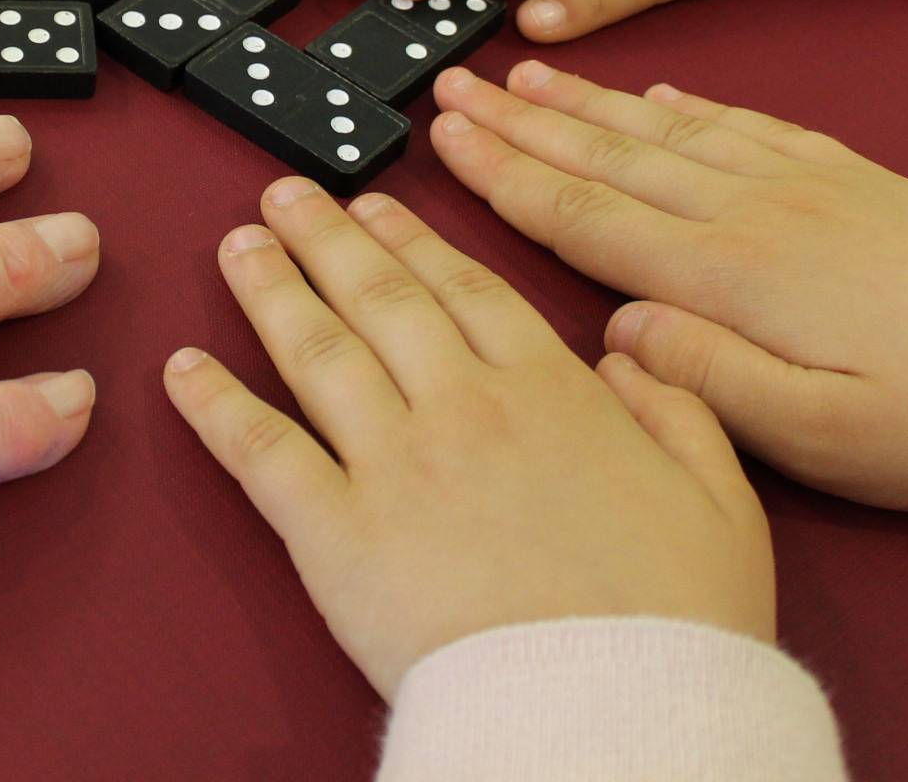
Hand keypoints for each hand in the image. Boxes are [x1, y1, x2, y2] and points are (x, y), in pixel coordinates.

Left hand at [164, 177, 773, 699]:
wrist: (614, 712)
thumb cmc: (676, 621)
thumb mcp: (724, 501)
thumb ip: (682, 410)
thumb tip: (630, 356)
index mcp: (554, 391)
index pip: (467, 290)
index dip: (412, 241)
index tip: (375, 205)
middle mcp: (463, 406)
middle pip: (380, 299)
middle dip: (327, 238)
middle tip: (285, 195)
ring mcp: (394, 464)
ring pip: (317, 352)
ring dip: (270, 290)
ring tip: (236, 245)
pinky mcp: (337, 535)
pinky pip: (263, 454)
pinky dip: (217, 406)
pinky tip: (183, 369)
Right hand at [430, 62, 907, 511]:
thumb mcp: (829, 437)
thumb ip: (709, 384)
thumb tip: (611, 334)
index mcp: (732, 275)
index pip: (586, 216)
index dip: (505, 177)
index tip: (437, 137)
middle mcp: (752, 210)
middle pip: (609, 155)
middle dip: (520, 121)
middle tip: (446, 84)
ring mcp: (802, 183)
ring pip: (662, 130)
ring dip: (584, 101)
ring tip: (519, 70)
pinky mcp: (847, 176)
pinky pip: (738, 122)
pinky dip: (682, 103)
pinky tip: (654, 94)